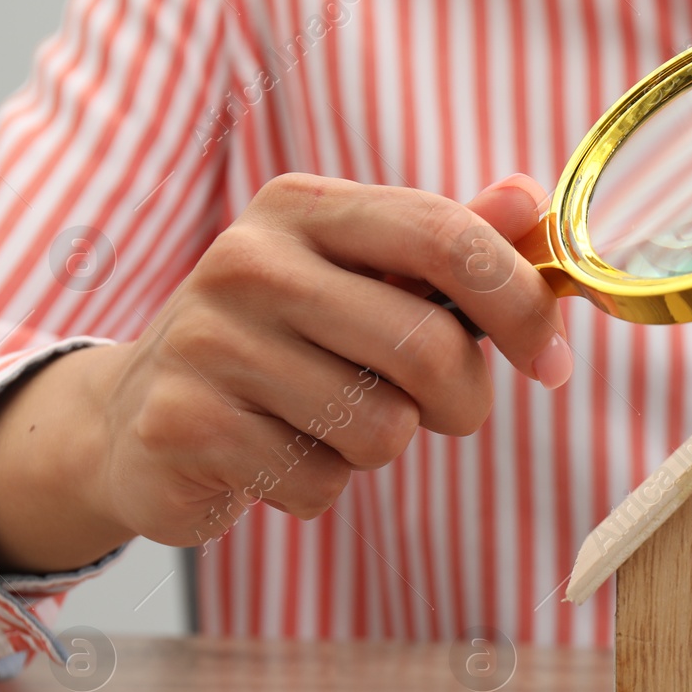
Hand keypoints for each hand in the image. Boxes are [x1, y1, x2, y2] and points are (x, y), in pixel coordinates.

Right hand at [0, 172, 570, 572]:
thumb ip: (450, 247)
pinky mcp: (182, 423)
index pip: (446, 236)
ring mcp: (208, 340)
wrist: (139, 416)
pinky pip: (319, 484)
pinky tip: (273, 454)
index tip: (553, 362)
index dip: (522, 306)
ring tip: (325, 422)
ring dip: (377, 447)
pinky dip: (317, 487)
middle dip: (461, 403)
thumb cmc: (285, 342)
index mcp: (306, 207)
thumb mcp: (362, 280)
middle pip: (429, 347)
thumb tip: (531, 204)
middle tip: (437, 412)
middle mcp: (249, 260)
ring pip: (380, 429)